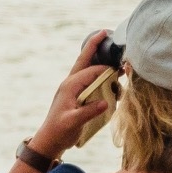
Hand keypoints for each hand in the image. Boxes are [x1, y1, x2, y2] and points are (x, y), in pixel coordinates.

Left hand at [29, 34, 112, 158]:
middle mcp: (71, 82)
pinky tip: (111, 83)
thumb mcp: (73, 122)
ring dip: (102, 64)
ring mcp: (73, 87)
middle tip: (106, 32)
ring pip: (89, 69)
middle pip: (85, 59)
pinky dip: (101, 77)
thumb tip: (106, 102)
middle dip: (95, 46)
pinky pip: (90, 80)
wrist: (50, 140)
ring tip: (119, 68)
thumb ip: (88, 112)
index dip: (106, 69)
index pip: (92, 71)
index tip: (121, 71)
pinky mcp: (77, 94)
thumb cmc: (60, 131)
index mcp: (70, 85)